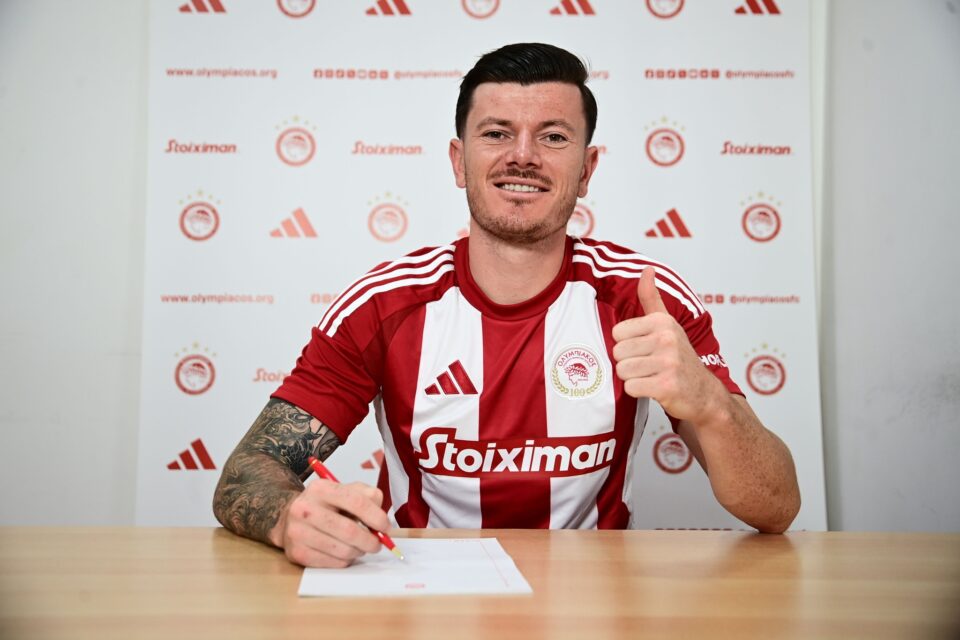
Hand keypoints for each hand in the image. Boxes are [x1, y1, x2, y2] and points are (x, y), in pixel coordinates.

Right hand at [274, 479, 389, 567]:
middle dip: (370, 541)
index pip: (356, 502)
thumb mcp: (345, 490)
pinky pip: (333, 563)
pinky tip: (343, 552)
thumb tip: (382, 519)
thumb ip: (367, 496)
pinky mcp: (296, 553)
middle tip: (377, 544)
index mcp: (320, 488)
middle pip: (349, 531)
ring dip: (359, 552)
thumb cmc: (325, 504)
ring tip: (359, 547)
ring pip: (343, 550)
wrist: (289, 517)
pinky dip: (345, 561)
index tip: (386, 527)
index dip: (376, 517)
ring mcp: (298, 532)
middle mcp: (305, 509)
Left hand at [611, 267, 720, 422]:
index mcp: (662, 322)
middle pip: (618, 352)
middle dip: (628, 363)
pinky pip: (631, 387)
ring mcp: (668, 362)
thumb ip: (651, 298)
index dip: (626, 344)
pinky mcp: (667, 386)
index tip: (644, 349)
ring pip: (622, 370)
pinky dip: (638, 391)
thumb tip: (647, 269)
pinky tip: (654, 387)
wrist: (704, 393)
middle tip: (647, 366)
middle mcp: (667, 339)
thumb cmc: (679, 357)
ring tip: (650, 376)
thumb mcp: (667, 324)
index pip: (617, 332)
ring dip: (633, 378)